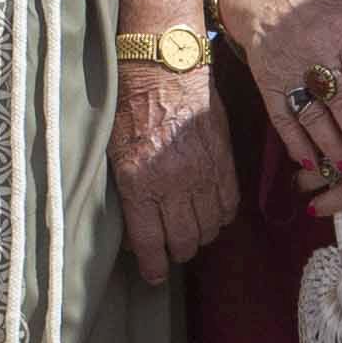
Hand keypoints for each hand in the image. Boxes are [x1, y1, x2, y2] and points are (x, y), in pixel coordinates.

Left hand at [112, 61, 232, 278]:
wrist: (163, 68)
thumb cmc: (128, 107)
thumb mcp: (113, 154)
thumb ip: (126, 196)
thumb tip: (135, 233)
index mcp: (139, 183)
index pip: (150, 244)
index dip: (153, 267)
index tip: (153, 275)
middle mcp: (173, 183)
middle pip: (184, 242)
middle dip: (175, 252)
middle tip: (169, 248)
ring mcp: (202, 173)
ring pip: (209, 228)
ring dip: (198, 235)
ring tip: (188, 228)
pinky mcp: (223, 161)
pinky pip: (228, 205)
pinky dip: (219, 215)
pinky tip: (208, 211)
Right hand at [229, 0, 341, 184]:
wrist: (262, 2)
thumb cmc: (316, 9)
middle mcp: (316, 55)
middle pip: (339, 99)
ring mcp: (290, 73)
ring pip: (312, 115)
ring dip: (329, 144)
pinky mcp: (269, 87)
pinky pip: (283, 120)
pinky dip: (295, 144)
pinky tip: (310, 163)